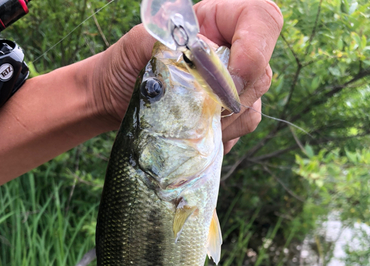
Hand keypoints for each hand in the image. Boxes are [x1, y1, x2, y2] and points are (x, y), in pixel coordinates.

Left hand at [93, 0, 282, 153]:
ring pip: (254, 103)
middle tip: (204, 109)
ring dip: (226, 122)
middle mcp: (232, 51)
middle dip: (234, 97)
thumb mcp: (137, 44)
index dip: (255, 47)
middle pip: (262, 71)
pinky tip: (200, 136)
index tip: (228, 79)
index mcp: (216, 22)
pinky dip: (224, 135)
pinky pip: (243, 125)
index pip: (261, 18)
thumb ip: (169, 39)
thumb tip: (204, 53)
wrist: (114, 101)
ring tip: (193, 126)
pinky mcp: (228, 114)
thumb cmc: (123, 66)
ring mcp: (233, 85)